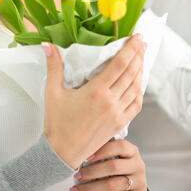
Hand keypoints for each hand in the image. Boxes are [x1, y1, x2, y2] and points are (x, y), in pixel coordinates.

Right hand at [43, 34, 145, 169]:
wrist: (61, 153)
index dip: (131, 49)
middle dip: (139, 55)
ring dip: (141, 71)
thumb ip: (53, 66)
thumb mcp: (52, 92)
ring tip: (141, 58)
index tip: (137, 37)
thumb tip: (48, 46)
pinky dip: (140, 91)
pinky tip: (138, 83)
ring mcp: (117, 114)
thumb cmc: (56, 123)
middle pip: (131, 73)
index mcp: (96, 91)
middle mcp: (110, 102)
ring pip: (136, 88)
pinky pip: (136, 104)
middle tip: (142, 42)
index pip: (120, 64)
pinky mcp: (120, 124)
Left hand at [69, 139, 147, 190]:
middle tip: (77, 176)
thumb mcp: (119, 159)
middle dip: (91, 172)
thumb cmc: (122, 171)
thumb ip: (105, 154)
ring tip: (77, 190)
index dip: (102, 150)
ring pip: (111, 185)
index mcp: (132, 152)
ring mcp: (139, 183)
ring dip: (91, 188)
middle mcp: (137, 166)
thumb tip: (81, 155)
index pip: (120, 146)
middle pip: (113, 167)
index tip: (86, 157)